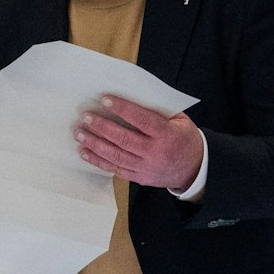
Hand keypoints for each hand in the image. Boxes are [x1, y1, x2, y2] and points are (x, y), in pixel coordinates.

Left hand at [73, 95, 204, 190]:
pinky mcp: (138, 177)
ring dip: (95, 144)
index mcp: (166, 134)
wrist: (193, 169)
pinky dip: (98, 161)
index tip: (105, 99)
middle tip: (86, 117)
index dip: (122, 109)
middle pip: (124, 139)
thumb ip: (159, 110)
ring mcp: (145, 167)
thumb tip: (132, 95)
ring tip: (79, 133)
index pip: (142, 120)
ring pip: (116, 155)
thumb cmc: (183, 138)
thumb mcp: (179, 120)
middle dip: (102, 127)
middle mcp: (155, 152)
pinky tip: (85, 152)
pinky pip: (115, 169)